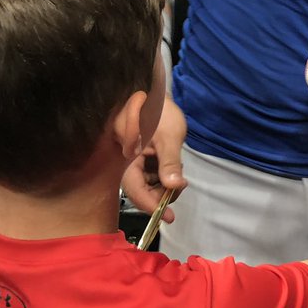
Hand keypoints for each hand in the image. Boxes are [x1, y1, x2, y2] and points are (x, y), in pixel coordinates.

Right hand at [121, 96, 187, 214]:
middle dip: (162, 193)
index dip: (152, 206)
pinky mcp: (143, 157)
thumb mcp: (168, 137)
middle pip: (143, 190)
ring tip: (176, 167)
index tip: (169, 217)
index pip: (136, 192)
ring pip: (149, 183)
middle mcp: (128, 164)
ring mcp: (136, 161)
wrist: (153, 91)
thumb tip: (175, 187)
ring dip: (165, 183)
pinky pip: (152, 173)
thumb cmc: (158, 110)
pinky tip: (172, 163)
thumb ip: (170, 162)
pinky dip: (164, 174)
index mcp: (127, 160)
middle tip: (180, 184)